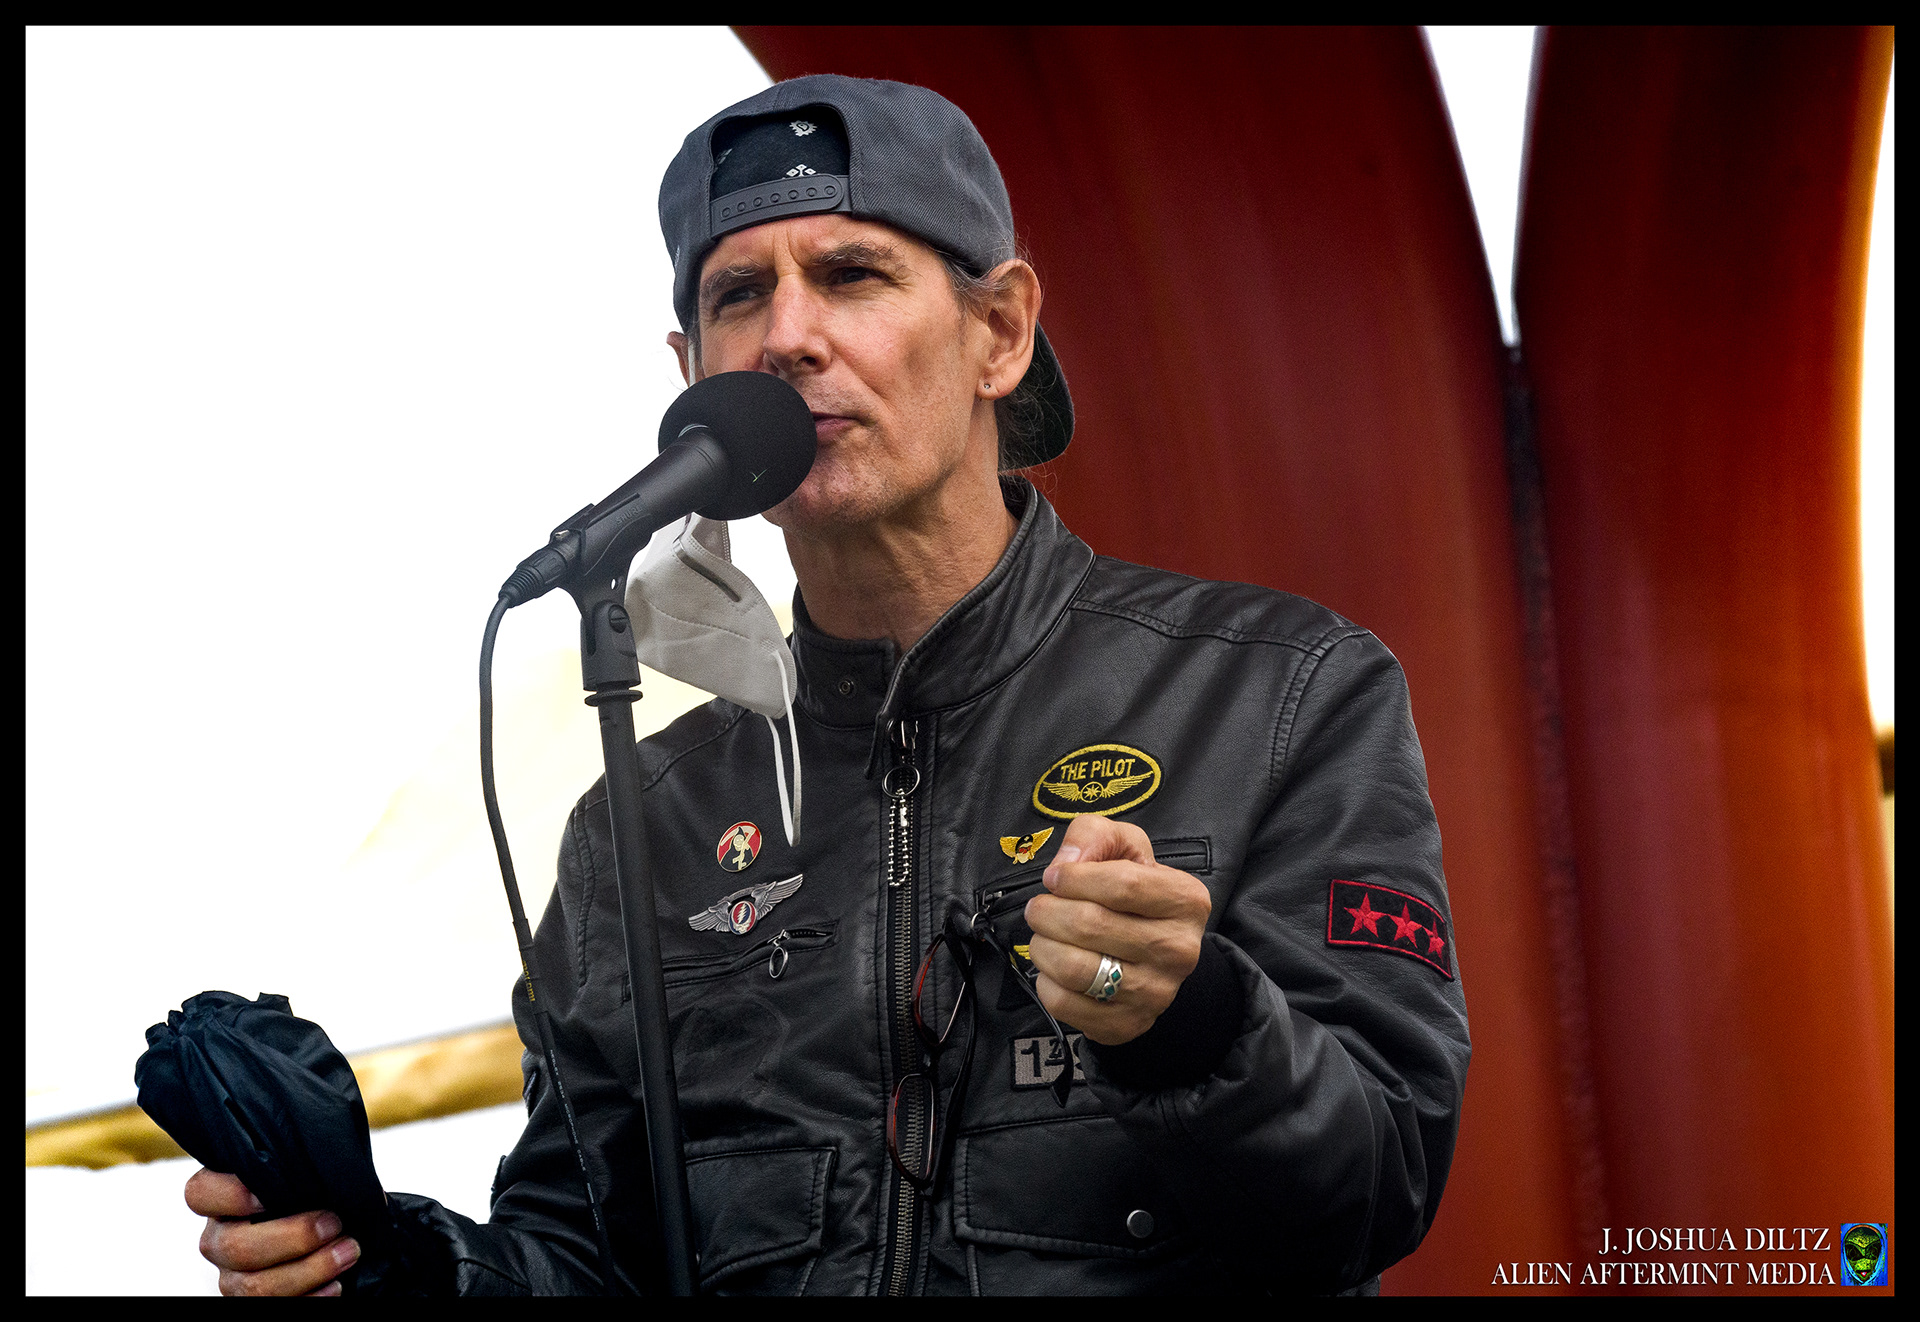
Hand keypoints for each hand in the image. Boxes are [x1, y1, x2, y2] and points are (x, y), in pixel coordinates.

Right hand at [186, 1169, 358, 1296]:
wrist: (335, 1234)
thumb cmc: (319, 1199)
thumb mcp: (305, 1177)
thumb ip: (297, 1169)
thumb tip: (322, 1161)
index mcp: (224, 1201)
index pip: (200, 1194)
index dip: (229, 1196)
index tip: (267, 1197)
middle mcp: (220, 1239)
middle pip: (234, 1246)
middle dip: (295, 1237)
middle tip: (334, 1224)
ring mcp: (233, 1276)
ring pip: (254, 1286)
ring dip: (310, 1269)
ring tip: (347, 1252)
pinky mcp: (251, 1302)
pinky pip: (273, 1308)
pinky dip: (312, 1297)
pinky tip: (335, 1284)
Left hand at [1023, 815, 1211, 1045]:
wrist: (1155, 955)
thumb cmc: (1134, 894)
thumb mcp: (1125, 848)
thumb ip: (1095, 835)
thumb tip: (1066, 863)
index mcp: (1186, 901)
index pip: (1122, 884)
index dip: (1074, 878)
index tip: (1053, 878)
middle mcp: (1179, 950)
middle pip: (1090, 925)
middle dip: (1047, 911)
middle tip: (1039, 908)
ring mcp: (1156, 994)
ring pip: (1073, 967)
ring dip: (1042, 945)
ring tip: (1044, 935)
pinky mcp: (1127, 1024)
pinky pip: (1064, 1003)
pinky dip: (1045, 980)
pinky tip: (1054, 967)